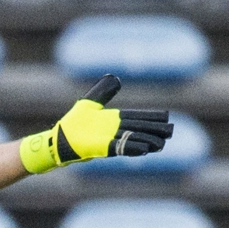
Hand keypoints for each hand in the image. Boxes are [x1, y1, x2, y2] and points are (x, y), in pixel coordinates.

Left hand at [20, 74, 173, 173]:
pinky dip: (130, 147)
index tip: (166, 116)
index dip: (150, 118)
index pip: (136, 117)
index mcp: (113, 120)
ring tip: (161, 143)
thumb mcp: (88, 105)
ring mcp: (107, 141)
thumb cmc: (72, 125)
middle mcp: (113, 131)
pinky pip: (118, 148)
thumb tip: (115, 78)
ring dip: (146, 141)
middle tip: (170, 132)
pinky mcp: (99, 149)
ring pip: (131, 140)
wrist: (57, 140)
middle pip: (138, 129)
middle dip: (154, 130)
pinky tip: (143, 149)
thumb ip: (102, 93)